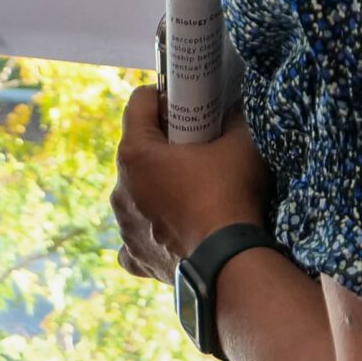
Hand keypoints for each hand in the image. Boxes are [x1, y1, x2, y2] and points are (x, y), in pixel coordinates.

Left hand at [110, 87, 270, 282]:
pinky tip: (171, 230)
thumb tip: (235, 110)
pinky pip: (136, 236)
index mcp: (135, 153)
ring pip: (136, 193)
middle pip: (138, 149)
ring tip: (193, 192)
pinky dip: (150, 231)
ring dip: (158, 188)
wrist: (229, 264)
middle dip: (165, 144)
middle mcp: (120, 187)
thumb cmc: (229, 197)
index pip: (139, 103)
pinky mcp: (136, 256)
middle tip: (198, 149)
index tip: (188, 105)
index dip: (164, 96)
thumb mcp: (241, 145)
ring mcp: (124, 225)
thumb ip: (235, 120)